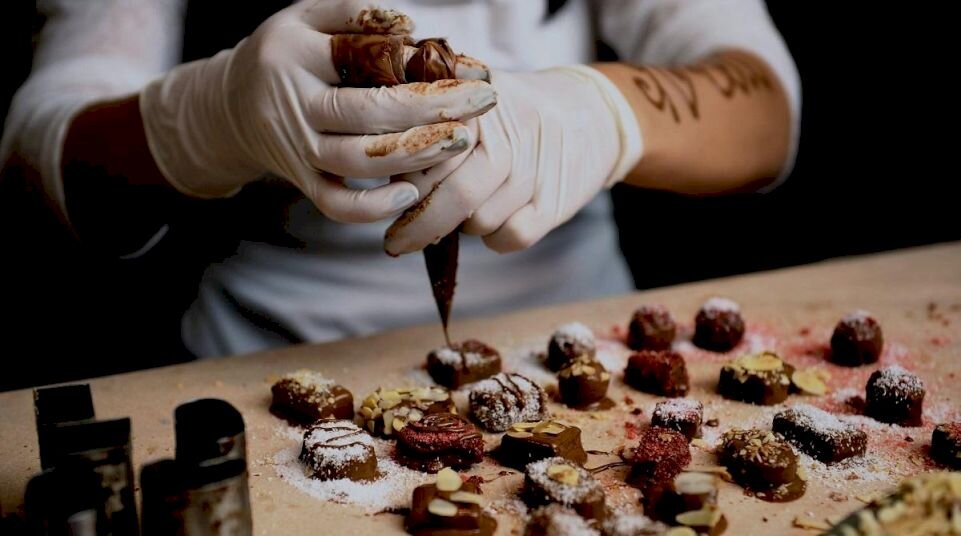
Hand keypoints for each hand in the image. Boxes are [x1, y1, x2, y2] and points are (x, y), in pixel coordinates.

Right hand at [140, 0, 495, 222]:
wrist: (231, 105)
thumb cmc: (287, 53)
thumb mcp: (307, 17)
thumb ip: (354, 14)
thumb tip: (411, 27)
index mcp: (296, 54)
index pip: (364, 58)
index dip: (421, 64)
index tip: (473, 69)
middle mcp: (294, 104)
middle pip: (368, 114)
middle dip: (433, 110)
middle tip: (482, 103)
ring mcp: (296, 148)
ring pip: (357, 162)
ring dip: (414, 156)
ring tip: (460, 142)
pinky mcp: (300, 181)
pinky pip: (335, 204)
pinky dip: (372, 207)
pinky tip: (411, 193)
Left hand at [384, 66, 641, 254]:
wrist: (591, 115)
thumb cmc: (512, 114)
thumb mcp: (471, 98)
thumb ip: (426, 123)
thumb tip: (378, 173)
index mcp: (476, 106)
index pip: (425, 158)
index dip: (401, 187)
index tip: (385, 205)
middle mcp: (508, 135)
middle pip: (452, 197)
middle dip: (419, 226)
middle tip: (396, 241)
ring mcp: (534, 170)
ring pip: (478, 223)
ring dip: (464, 226)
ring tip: (469, 208)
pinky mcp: (555, 202)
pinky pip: (509, 238)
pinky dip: (497, 238)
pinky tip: (498, 219)